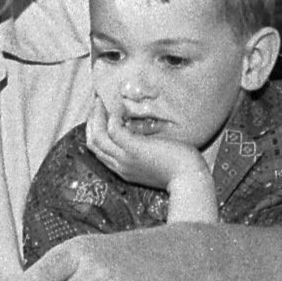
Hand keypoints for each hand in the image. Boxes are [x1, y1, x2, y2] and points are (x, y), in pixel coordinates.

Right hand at [83, 104, 210, 200]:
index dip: (95, 131)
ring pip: (97, 137)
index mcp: (124, 169)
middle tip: (96, 103)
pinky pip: (113, 130)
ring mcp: (126, 158)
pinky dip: (111, 117)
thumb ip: (145, 150)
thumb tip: (143, 134)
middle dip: (91, 121)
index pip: (100, 150)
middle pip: (93, 143)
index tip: (99, 115)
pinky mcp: (134, 150)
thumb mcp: (156, 161)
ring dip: (96, 116)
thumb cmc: (180, 169)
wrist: (190, 180)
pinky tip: (118, 108)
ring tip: (100, 100)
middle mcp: (120, 165)